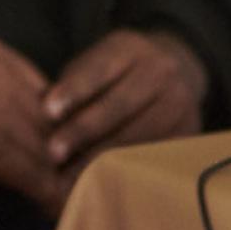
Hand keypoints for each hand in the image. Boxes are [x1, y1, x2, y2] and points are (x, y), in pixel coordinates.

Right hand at [0, 35, 62, 211]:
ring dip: (61, 179)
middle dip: (67, 153)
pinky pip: (36, 175)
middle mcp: (2, 74)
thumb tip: (44, 128)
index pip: (50, 92)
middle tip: (74, 181)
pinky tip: (47, 209)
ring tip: (67, 198)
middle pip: (55, 120)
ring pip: (49, 150)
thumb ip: (0, 91)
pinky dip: (46, 196)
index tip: (63, 153)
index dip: (57, 126)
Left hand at [43, 29, 208, 174]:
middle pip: (120, 104)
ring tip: (71, 175)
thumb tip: (41, 120)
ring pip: (139, 134)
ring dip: (102, 157)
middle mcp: (160, 70)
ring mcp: (180, 101)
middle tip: (54, 153)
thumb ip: (73, 86)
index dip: (74, 90)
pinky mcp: (190, 131)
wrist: (177, 69)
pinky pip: (156, 154)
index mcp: (129, 47)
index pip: (100, 68)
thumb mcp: (96, 63)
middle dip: (83, 130)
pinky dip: (127, 170)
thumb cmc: (117, 73)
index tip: (48, 112)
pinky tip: (103, 182)